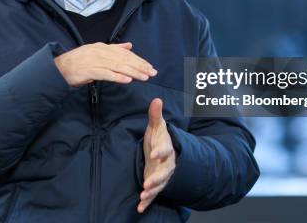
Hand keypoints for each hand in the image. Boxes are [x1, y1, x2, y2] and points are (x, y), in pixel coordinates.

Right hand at [53, 42, 156, 86]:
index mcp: (103, 47)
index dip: (139, 60)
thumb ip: (114, 49)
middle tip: (152, 73)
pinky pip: (106, 74)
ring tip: (144, 77)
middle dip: (140, 66)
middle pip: (124, 59)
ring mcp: (95, 61)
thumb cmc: (78, 62)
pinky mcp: (89, 70)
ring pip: (118, 66)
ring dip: (132, 72)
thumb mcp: (97, 52)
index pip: (125, 53)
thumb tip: (129, 45)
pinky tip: (127, 80)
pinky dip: (117, 77)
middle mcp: (101, 52)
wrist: (59, 68)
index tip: (150, 67)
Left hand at [138, 98, 175, 212]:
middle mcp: (167, 164)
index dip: (160, 151)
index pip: (165, 150)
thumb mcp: (157, 127)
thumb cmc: (159, 138)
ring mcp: (162, 175)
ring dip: (152, 191)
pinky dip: (147, 202)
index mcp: (166, 148)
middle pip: (165, 172)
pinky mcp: (157, 184)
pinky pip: (154, 195)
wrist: (166, 153)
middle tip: (147, 184)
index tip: (153, 154)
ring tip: (143, 196)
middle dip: (156, 178)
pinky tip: (140, 208)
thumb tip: (157, 99)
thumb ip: (155, 115)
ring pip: (159, 185)